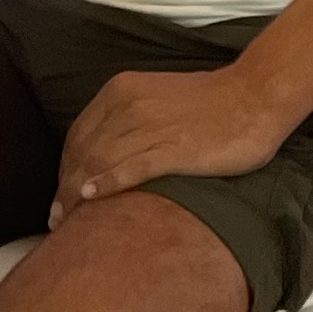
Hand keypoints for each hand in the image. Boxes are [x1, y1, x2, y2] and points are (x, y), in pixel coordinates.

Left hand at [52, 66, 295, 221]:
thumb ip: (129, 120)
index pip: (79, 135)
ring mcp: (151, 126)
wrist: (255, 96)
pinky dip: (107, 184)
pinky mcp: (174, 148)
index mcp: (121, 91)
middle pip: (83, 152)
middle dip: (64, 186)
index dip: (65, 167)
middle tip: (56, 216)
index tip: (60, 192)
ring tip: (67, 220)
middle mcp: (129, 106)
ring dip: (77, 193)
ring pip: (100, 162)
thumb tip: (106, 154)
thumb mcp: (157, 99)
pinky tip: (90, 198)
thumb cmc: (211, 102)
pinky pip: (131, 168)